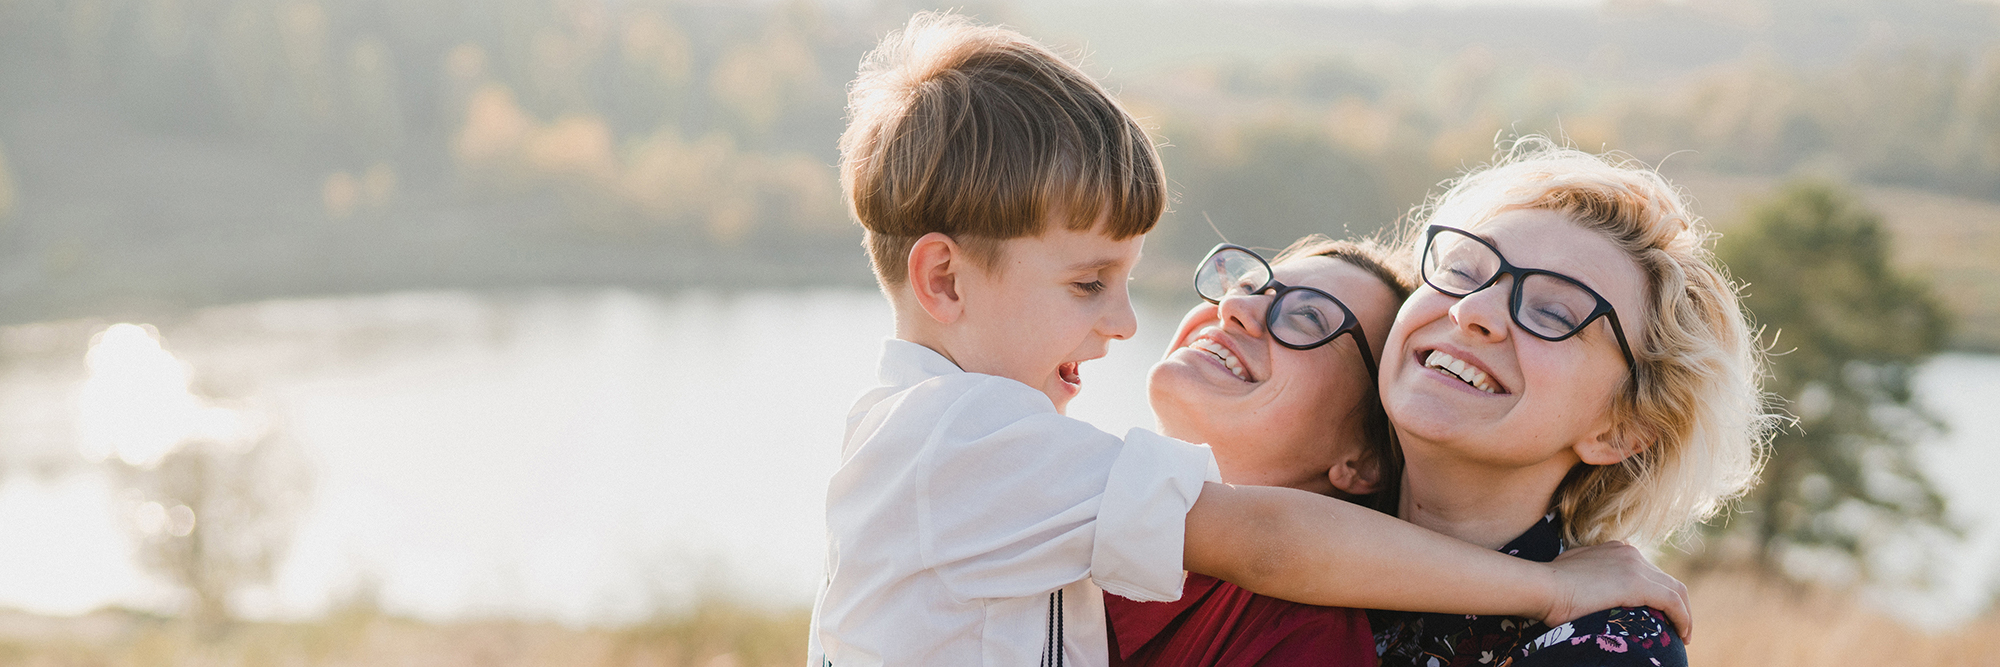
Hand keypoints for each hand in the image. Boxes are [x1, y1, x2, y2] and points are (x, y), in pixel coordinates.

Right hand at [1542, 541, 1691, 641]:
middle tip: (1676, 628)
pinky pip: (1673, 602)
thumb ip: (1585, 576)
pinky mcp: (1638, 583)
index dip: (1658, 593)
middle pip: (1666, 580)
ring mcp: (1635, 565)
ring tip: (1682, 635)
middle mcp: (1629, 552)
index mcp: (1615, 549)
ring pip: (1676, 590)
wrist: (1543, 586)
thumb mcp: (1570, 574)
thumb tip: (1584, 591)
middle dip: (1677, 605)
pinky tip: (1682, 635)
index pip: (1648, 571)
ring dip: (1684, 614)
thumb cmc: (1548, 587)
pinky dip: (1683, 618)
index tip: (1658, 614)